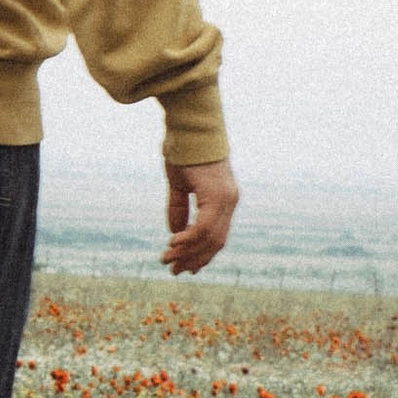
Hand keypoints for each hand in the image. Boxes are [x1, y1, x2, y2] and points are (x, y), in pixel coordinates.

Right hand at [164, 157, 238, 276]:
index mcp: (223, 199)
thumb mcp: (179, 184)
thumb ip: (179, 208)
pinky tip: (172, 244)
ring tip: (167, 261)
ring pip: (209, 238)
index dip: (201, 254)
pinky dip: (188, 239)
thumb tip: (175, 233)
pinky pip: (204, 227)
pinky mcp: (217, 195)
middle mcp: (229, 201)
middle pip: (215, 242)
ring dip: (187, 253)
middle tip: (173, 270)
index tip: (184, 267)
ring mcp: (226, 199)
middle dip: (193, 260)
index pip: (216, 236)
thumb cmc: (183, 150)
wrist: (189, 127)